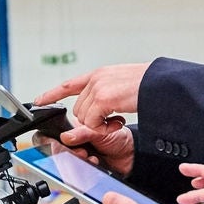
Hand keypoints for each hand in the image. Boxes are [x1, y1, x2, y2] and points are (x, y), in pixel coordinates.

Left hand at [35, 63, 149, 130]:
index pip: (70, 84)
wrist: (164, 83)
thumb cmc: (150, 85)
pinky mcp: (103, 99)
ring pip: (84, 117)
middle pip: (78, 109)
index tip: (39, 100)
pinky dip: (104, 129)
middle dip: (92, 120)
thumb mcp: (124, 86)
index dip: (53, 93)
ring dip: (99, 126)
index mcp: (101, 74)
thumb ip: (107, 94)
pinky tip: (118, 123)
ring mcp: (98, 88)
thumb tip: (96, 110)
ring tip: (118, 122)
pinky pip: (93, 123)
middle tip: (113, 122)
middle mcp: (96, 79)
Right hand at [60, 116, 134, 177]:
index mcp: (76, 132)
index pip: (57, 138)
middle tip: (82, 152)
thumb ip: (82, 133)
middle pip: (61, 153)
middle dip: (71, 154)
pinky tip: (95, 163)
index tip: (64, 145)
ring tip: (91, 158)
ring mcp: (81, 158)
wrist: (132, 155)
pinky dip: (86, 170)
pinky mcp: (86, 170)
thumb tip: (65, 137)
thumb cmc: (118, 139)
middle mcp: (76, 146)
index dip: (58, 143)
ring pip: (68, 164)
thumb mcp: (100, 132)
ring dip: (79, 162)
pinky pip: (79, 174)